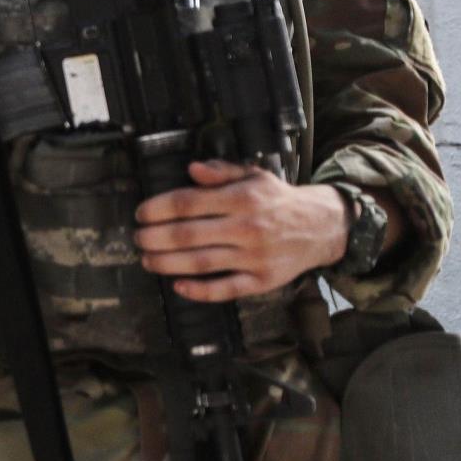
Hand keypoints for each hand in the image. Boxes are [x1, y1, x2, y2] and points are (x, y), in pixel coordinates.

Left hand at [133, 160, 350, 301]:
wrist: (323, 226)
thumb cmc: (278, 200)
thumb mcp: (254, 176)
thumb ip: (221, 172)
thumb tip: (192, 169)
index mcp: (243, 198)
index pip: (188, 203)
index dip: (158, 208)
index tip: (140, 213)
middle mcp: (248, 228)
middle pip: (188, 235)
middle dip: (155, 238)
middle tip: (138, 238)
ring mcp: (255, 256)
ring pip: (201, 263)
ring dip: (167, 263)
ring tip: (147, 259)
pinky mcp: (262, 280)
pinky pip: (226, 289)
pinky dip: (199, 291)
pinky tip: (178, 286)